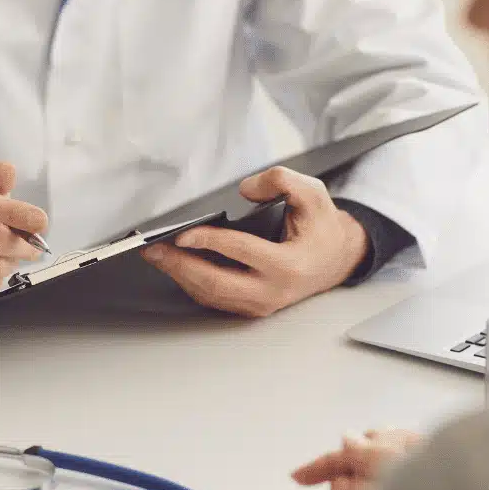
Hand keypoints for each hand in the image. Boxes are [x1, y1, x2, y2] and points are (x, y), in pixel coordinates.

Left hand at [140, 166, 369, 316]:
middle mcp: (273, 291)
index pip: (241, 252)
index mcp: (289, 265)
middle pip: (217, 283)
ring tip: (155, 256)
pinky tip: (173, 265)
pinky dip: (190, 282)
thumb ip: (282, 182)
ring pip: (211, 295)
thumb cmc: (320, 227)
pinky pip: (214, 298)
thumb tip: (245, 189)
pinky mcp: (249, 307)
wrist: (335, 259)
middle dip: (180, 266)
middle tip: (154, 250)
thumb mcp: (312, 194)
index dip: (209, 241)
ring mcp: (260, 304)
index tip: (182, 233)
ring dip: (179, 276)